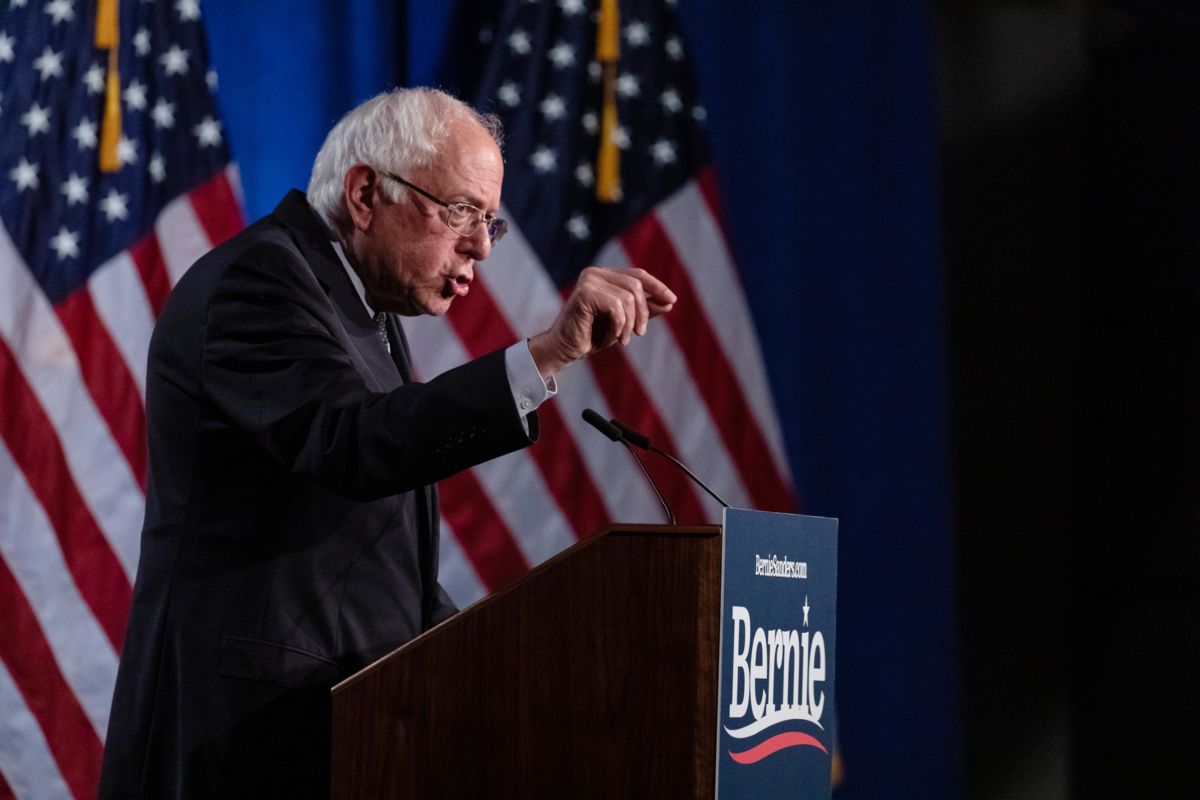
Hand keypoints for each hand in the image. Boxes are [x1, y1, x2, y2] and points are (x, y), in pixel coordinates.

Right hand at [528, 267, 675, 376]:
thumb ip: (644, 311)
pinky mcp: (584, 293)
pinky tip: (616, 337)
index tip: (672, 301)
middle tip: (640, 332)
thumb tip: (669, 302)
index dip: (657, 287)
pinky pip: (616, 306)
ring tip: (626, 339)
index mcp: (605, 276)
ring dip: (631, 322)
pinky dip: (620, 324)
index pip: (638, 274)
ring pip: (628, 296)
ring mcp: (588, 281)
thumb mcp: (625, 322)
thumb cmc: (593, 335)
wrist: (566, 349)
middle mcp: (596, 273)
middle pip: (636, 285)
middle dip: (643, 311)